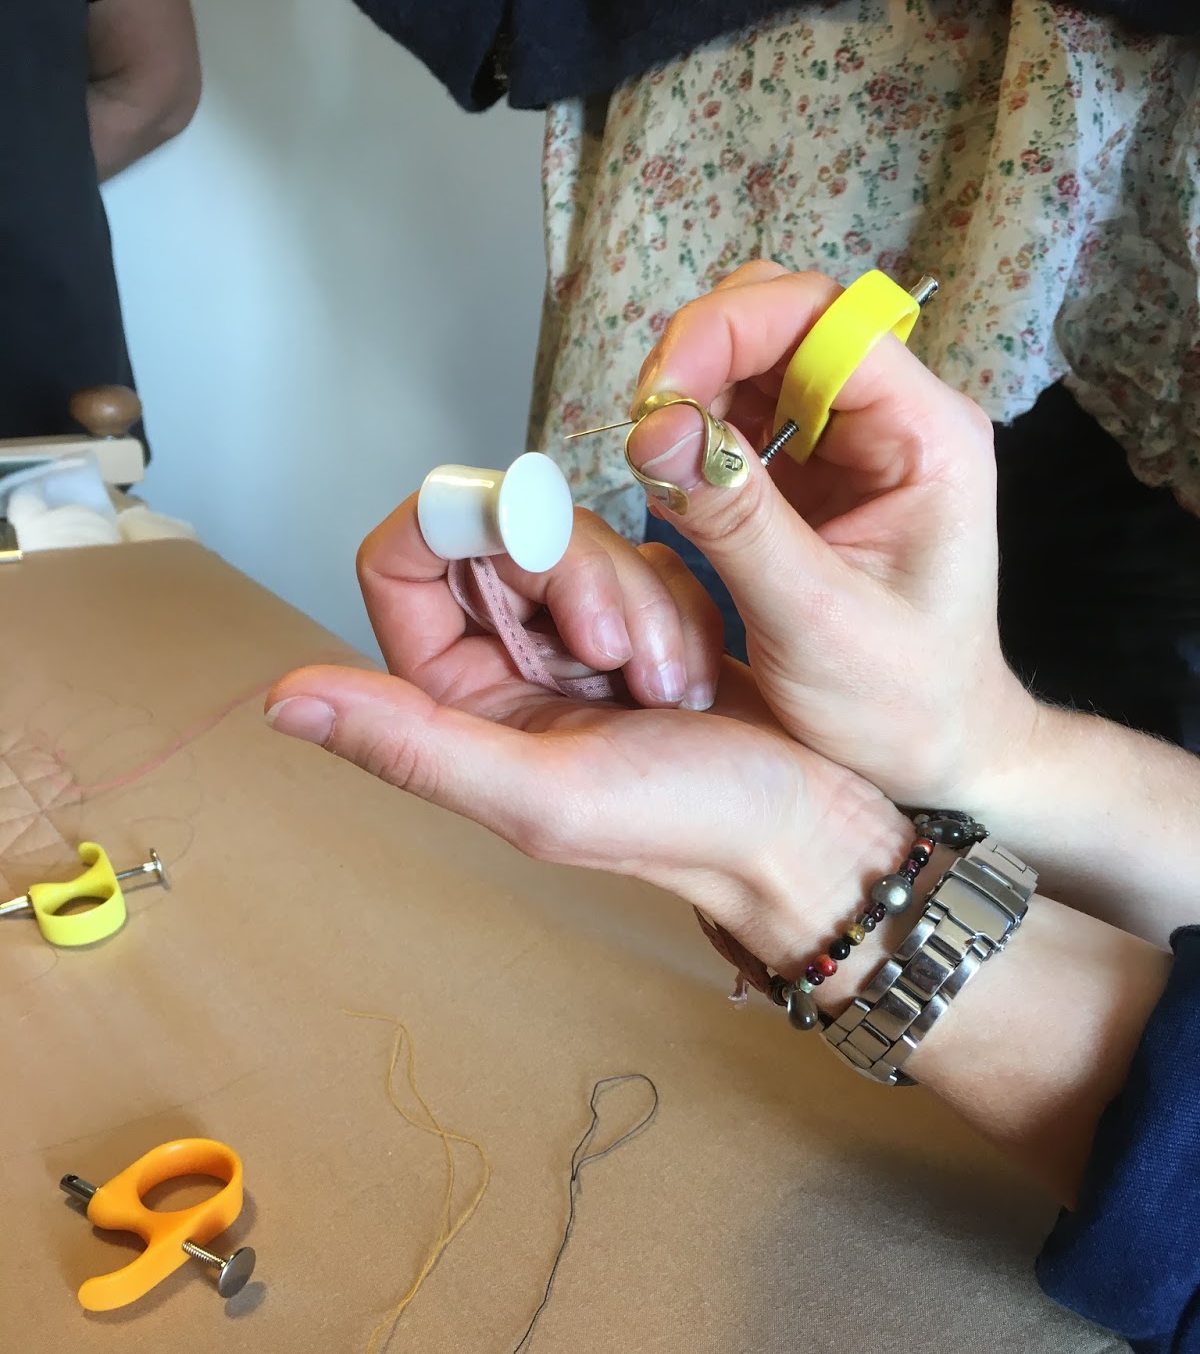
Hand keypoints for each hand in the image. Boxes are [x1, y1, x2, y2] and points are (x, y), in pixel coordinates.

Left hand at [265, 496, 914, 979]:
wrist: (809, 826)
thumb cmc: (687, 826)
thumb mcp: (540, 795)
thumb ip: (413, 745)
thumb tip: (280, 701)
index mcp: (450, 698)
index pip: (403, 559)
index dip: (460, 527)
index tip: (537, 546)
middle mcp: (497, 658)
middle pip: (495, 534)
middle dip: (576, 577)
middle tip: (624, 659)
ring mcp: (568, 634)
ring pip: (574, 537)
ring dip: (640, 602)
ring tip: (672, 689)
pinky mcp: (637, 616)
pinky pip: (641, 552)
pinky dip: (678, 603)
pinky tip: (697, 675)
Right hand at [625, 262, 1039, 809]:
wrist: (933, 758)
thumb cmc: (898, 705)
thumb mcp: (810, 619)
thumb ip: (735, 519)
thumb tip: (653, 429)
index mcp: (926, 436)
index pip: (821, 319)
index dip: (727, 333)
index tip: (655, 397)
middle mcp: (894, 419)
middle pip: (784, 317)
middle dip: (702, 352)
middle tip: (646, 427)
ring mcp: (852, 444)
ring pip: (754, 358)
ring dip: (692, 391)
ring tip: (656, 461)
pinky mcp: (814, 476)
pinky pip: (743, 416)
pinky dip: (697, 434)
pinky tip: (677, 484)